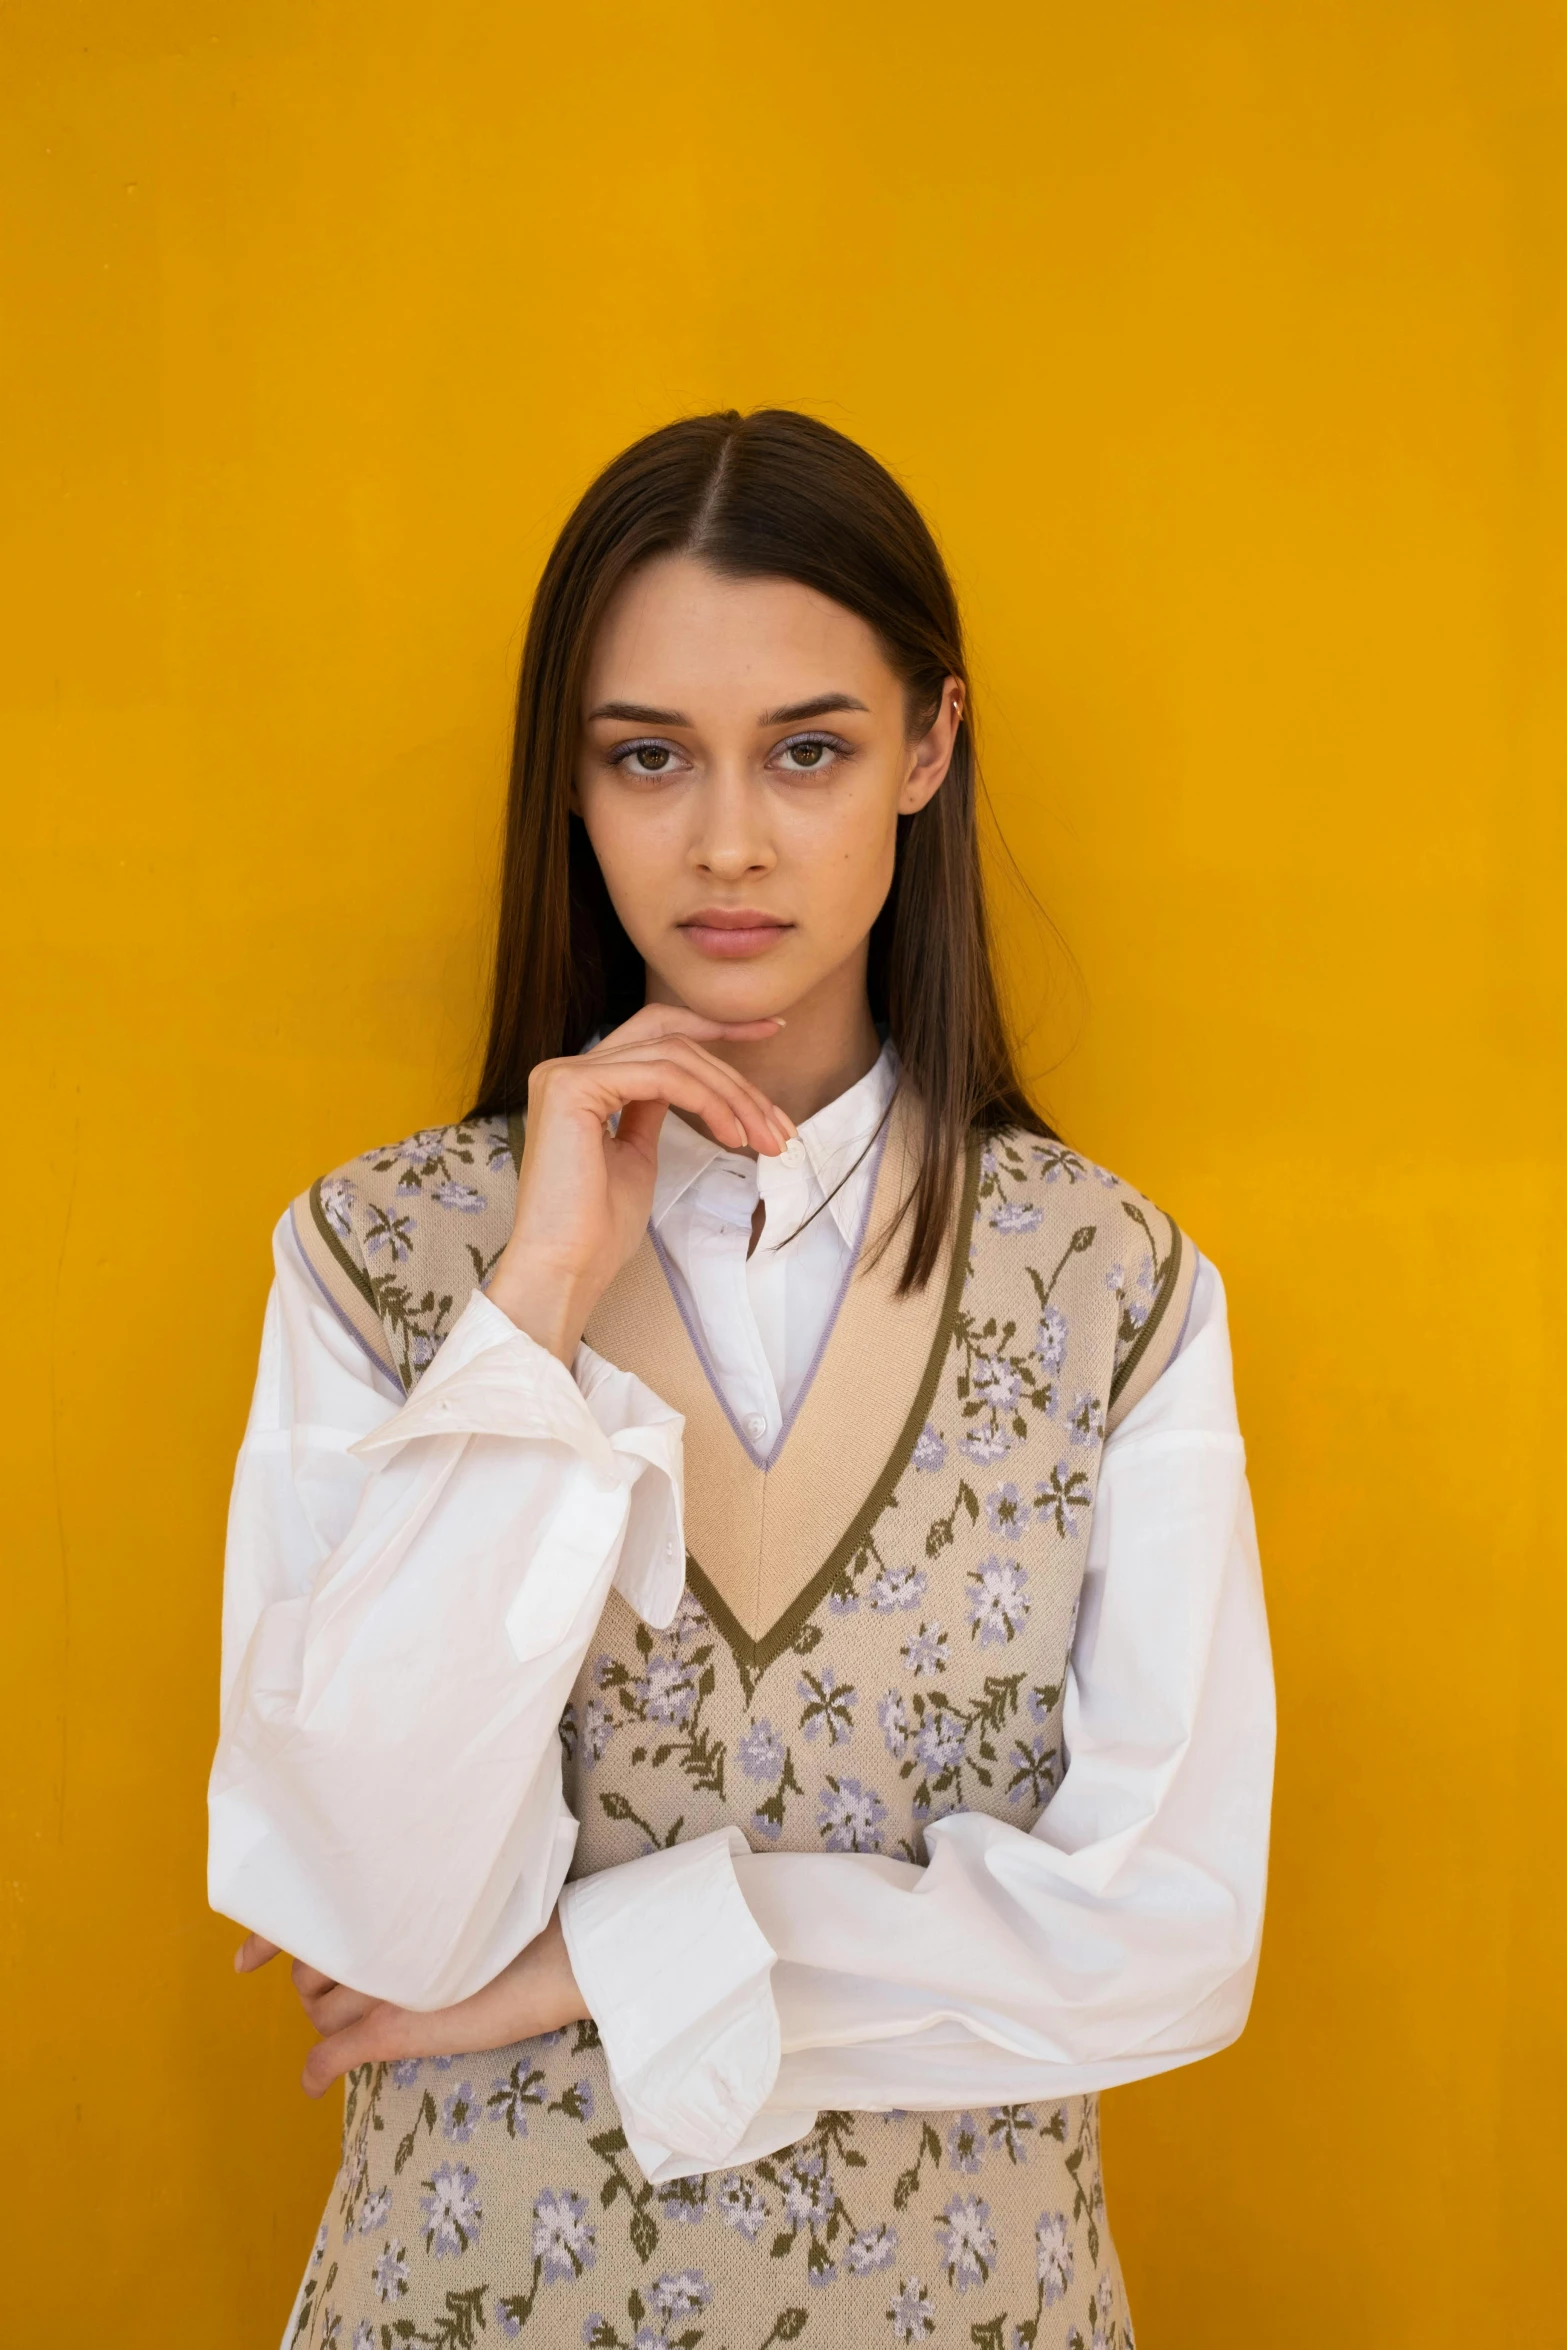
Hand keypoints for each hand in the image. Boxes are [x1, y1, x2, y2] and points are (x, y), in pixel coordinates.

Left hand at [233, 1910, 589, 2097]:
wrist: (560, 1956)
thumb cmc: (524, 1924)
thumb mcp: (461, 1910)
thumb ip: (416, 1916)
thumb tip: (390, 1936)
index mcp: (389, 1910)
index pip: (310, 1921)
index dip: (271, 1938)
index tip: (246, 1959)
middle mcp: (374, 1942)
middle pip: (312, 1970)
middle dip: (316, 1980)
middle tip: (346, 1982)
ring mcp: (379, 1987)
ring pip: (320, 2010)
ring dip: (326, 2018)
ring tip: (352, 2015)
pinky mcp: (393, 2027)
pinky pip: (336, 2052)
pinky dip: (321, 2070)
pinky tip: (314, 2082)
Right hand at [486, 1002, 795, 1359]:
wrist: (566, 1268)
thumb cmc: (598, 1229)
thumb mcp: (635, 1156)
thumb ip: (650, 1110)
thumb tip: (685, 1084)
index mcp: (581, 1082)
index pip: (657, 1034)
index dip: (715, 1028)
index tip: (769, 1031)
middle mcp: (568, 1068)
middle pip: (673, 1041)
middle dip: (736, 1078)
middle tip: (780, 1124)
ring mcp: (567, 1074)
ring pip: (674, 1056)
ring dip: (732, 1096)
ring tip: (765, 1139)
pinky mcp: (572, 1087)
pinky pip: (662, 1076)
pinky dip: (708, 1101)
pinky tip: (731, 1134)